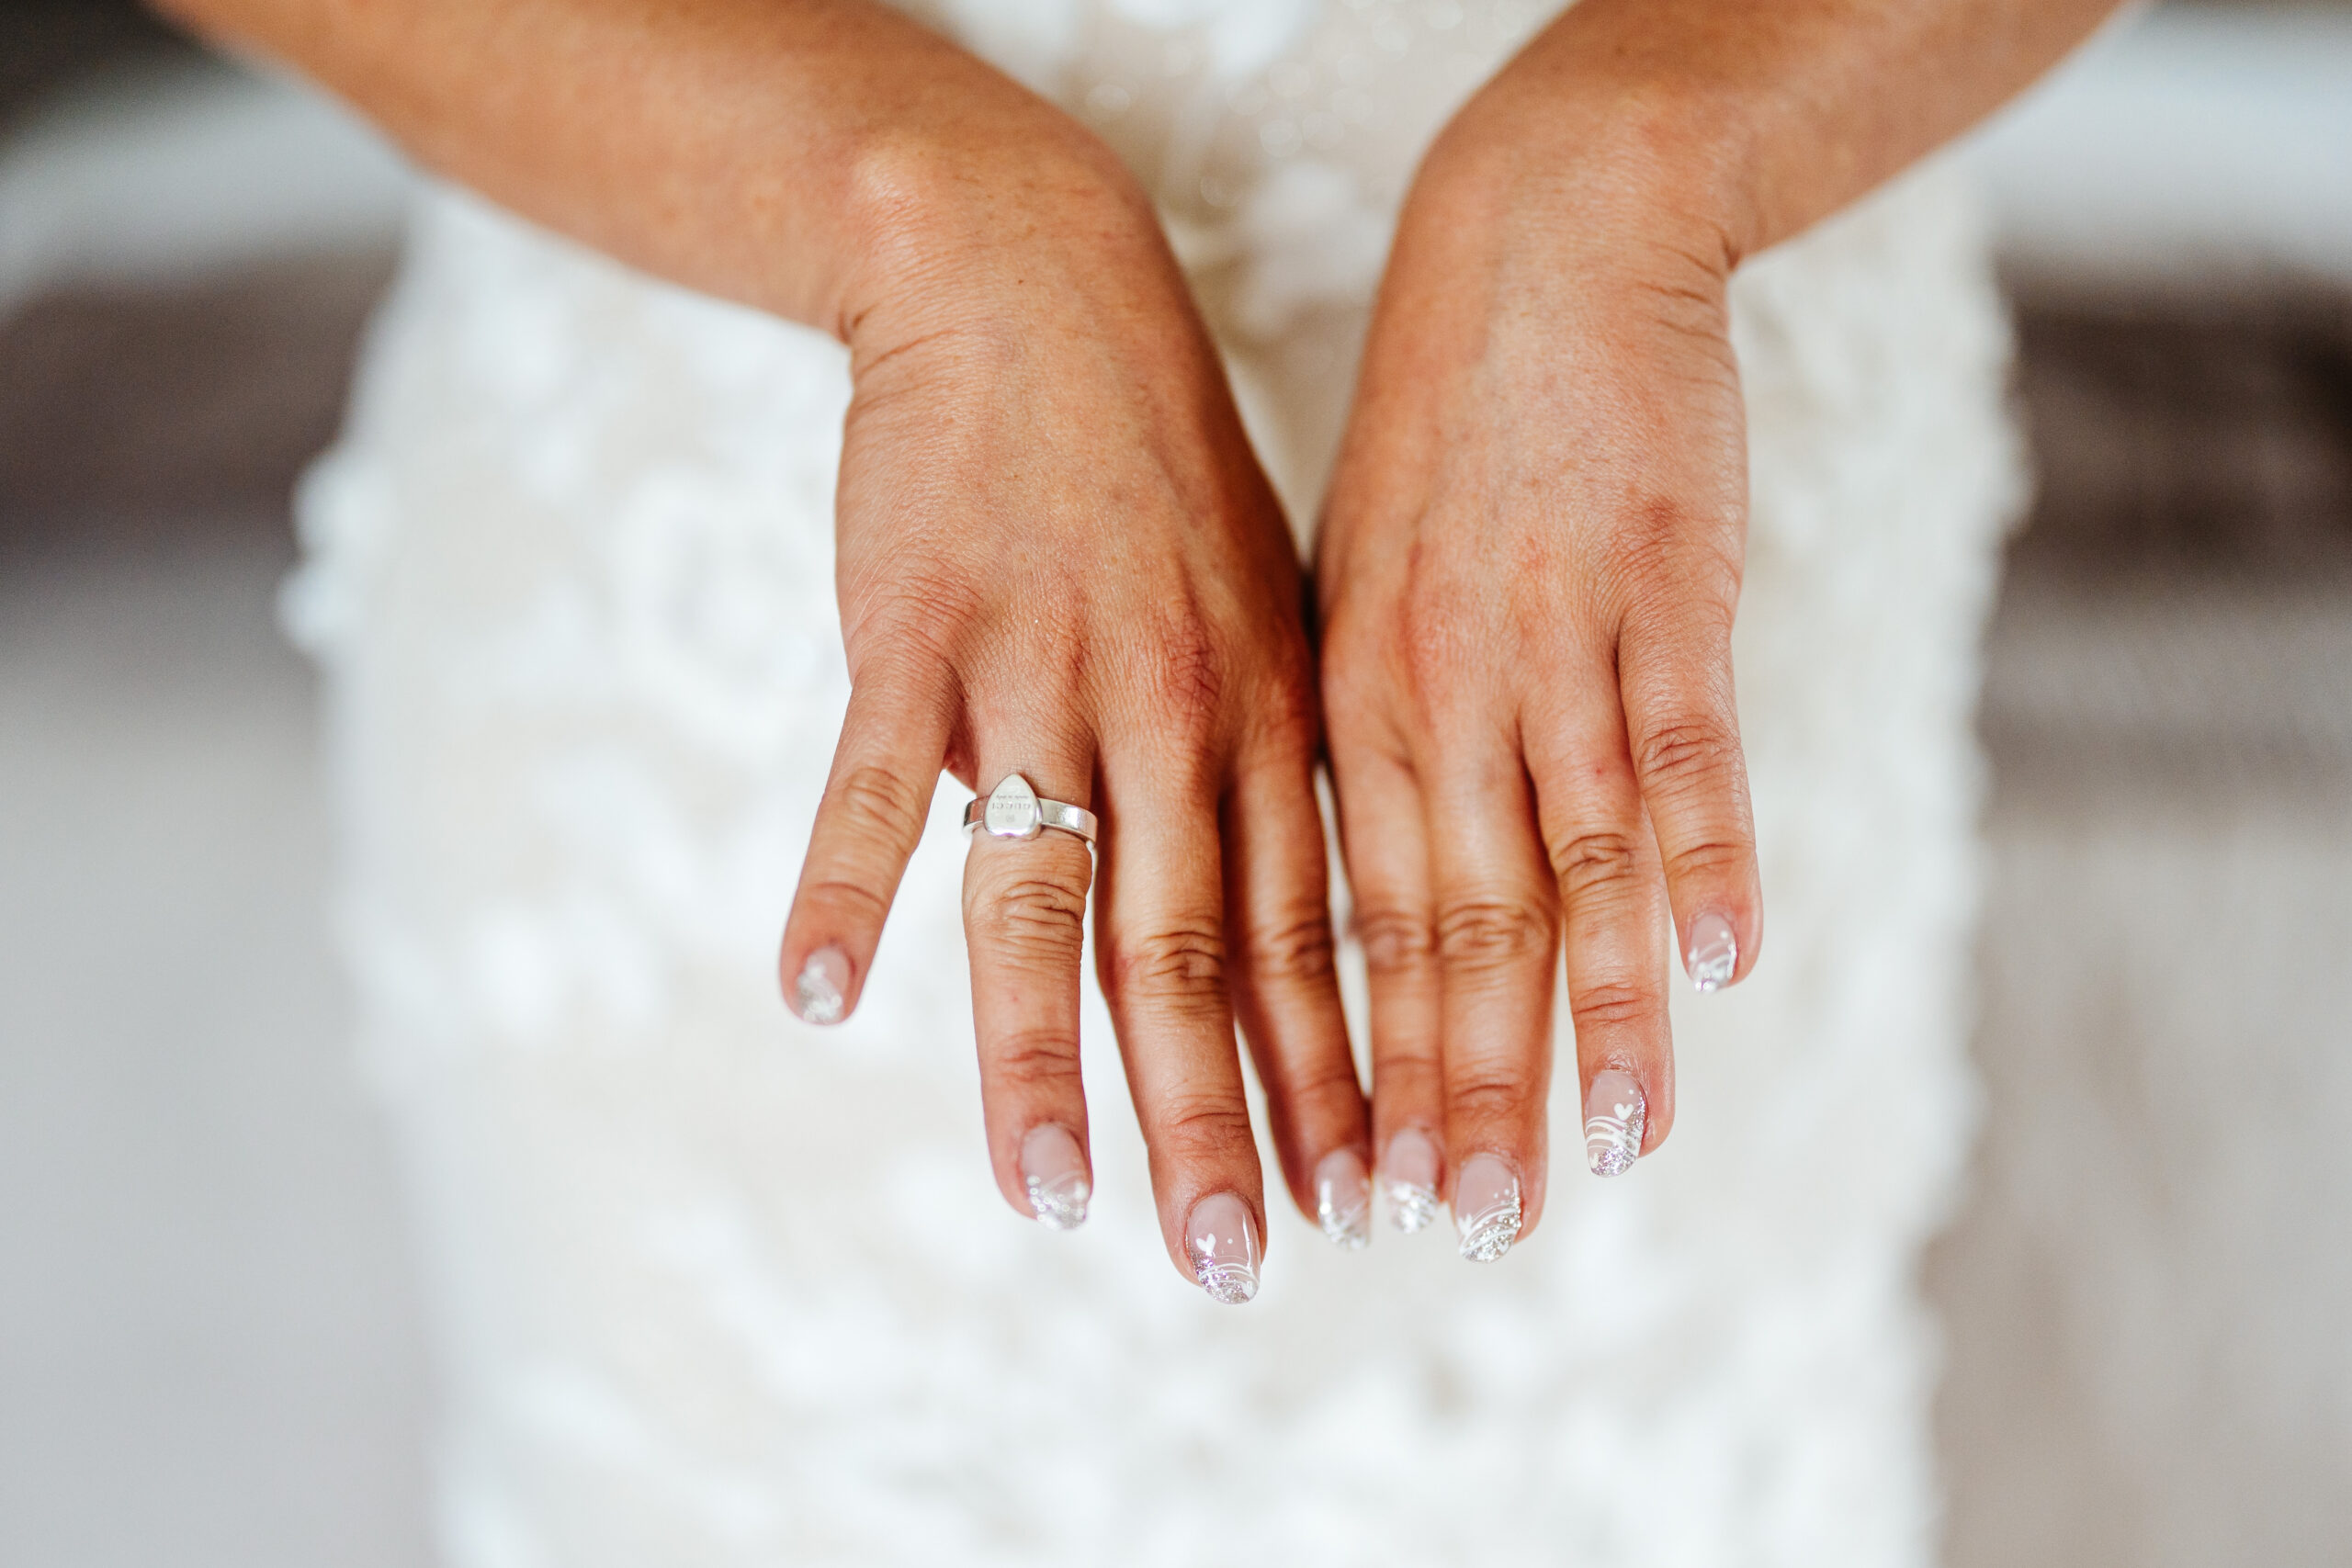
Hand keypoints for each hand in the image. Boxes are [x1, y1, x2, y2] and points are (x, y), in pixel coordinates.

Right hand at [778, 129, 1367, 1297]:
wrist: (1034, 279)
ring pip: (1049, 894)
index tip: (1356, 1199)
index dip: (1332, 1071)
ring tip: (1045, 1200)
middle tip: (1234, 1261)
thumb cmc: (1153, 468)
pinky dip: (848, 887)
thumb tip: (1272, 921)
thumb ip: (1261, 764)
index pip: (1310, 926)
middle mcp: (1172, 710)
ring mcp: (1041, 671)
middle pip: (1196, 948)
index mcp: (1265, 714)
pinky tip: (822, 998)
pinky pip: (877, 781)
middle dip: (1217, 1116)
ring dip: (1046, 1058)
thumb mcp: (1256, 606)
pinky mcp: (915, 630)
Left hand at [1316, 84, 1763, 1256]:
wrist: (1537, 249)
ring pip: (1568, 862)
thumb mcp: (1352, 595)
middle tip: (1462, 1228)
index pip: (1343, 930)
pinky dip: (1710, 855)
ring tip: (1612, 1152)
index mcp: (1345, 710)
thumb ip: (1364, 750)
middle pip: (1447, 930)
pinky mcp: (1664, 590)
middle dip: (1458, 1089)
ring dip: (1594, 1018)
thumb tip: (1351, 900)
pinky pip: (1687, 743)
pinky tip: (1728, 964)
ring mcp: (1550, 645)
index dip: (1354, 1070)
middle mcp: (1433, 696)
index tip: (1353, 1193)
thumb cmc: (1442, 442)